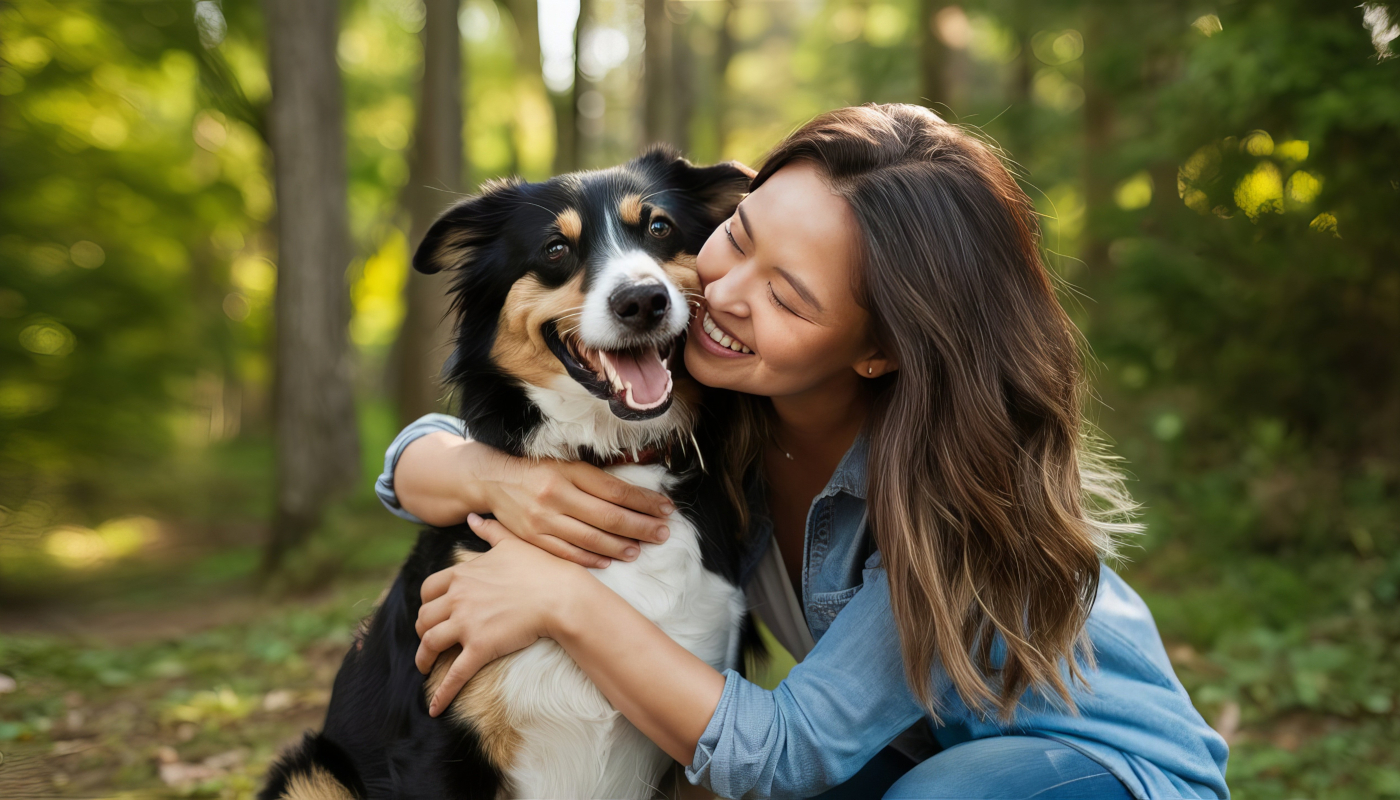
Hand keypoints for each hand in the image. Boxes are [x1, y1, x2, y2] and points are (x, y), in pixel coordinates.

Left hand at [414, 528, 588, 716]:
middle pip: (424, 617)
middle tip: (428, 641)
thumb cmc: (541, 568)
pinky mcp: (480, 648)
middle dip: (422, 630)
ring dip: (423, 658)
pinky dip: (441, 693)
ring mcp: (467, 624)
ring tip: (425, 667)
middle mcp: (458, 598)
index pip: (428, 589)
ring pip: (430, 643)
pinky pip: (454, 674)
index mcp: (463, 574)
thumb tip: (473, 517)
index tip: (431, 612)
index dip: (426, 603)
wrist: (561, 595)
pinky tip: (433, 708)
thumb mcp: (511, 543)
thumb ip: (489, 531)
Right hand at [469, 446, 674, 567]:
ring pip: (590, 538)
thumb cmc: (538, 469)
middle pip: (607, 516)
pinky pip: (568, 553)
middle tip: (662, 533)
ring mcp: (543, 519)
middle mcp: (556, 495)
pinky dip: (591, 558)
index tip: (666, 508)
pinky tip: (610, 560)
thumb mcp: (567, 463)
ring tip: (639, 549)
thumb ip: (596, 479)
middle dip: (640, 526)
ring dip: (620, 546)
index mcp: (569, 471)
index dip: (644, 501)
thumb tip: (636, 494)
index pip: (615, 490)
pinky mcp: (533, 538)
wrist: (494, 480)